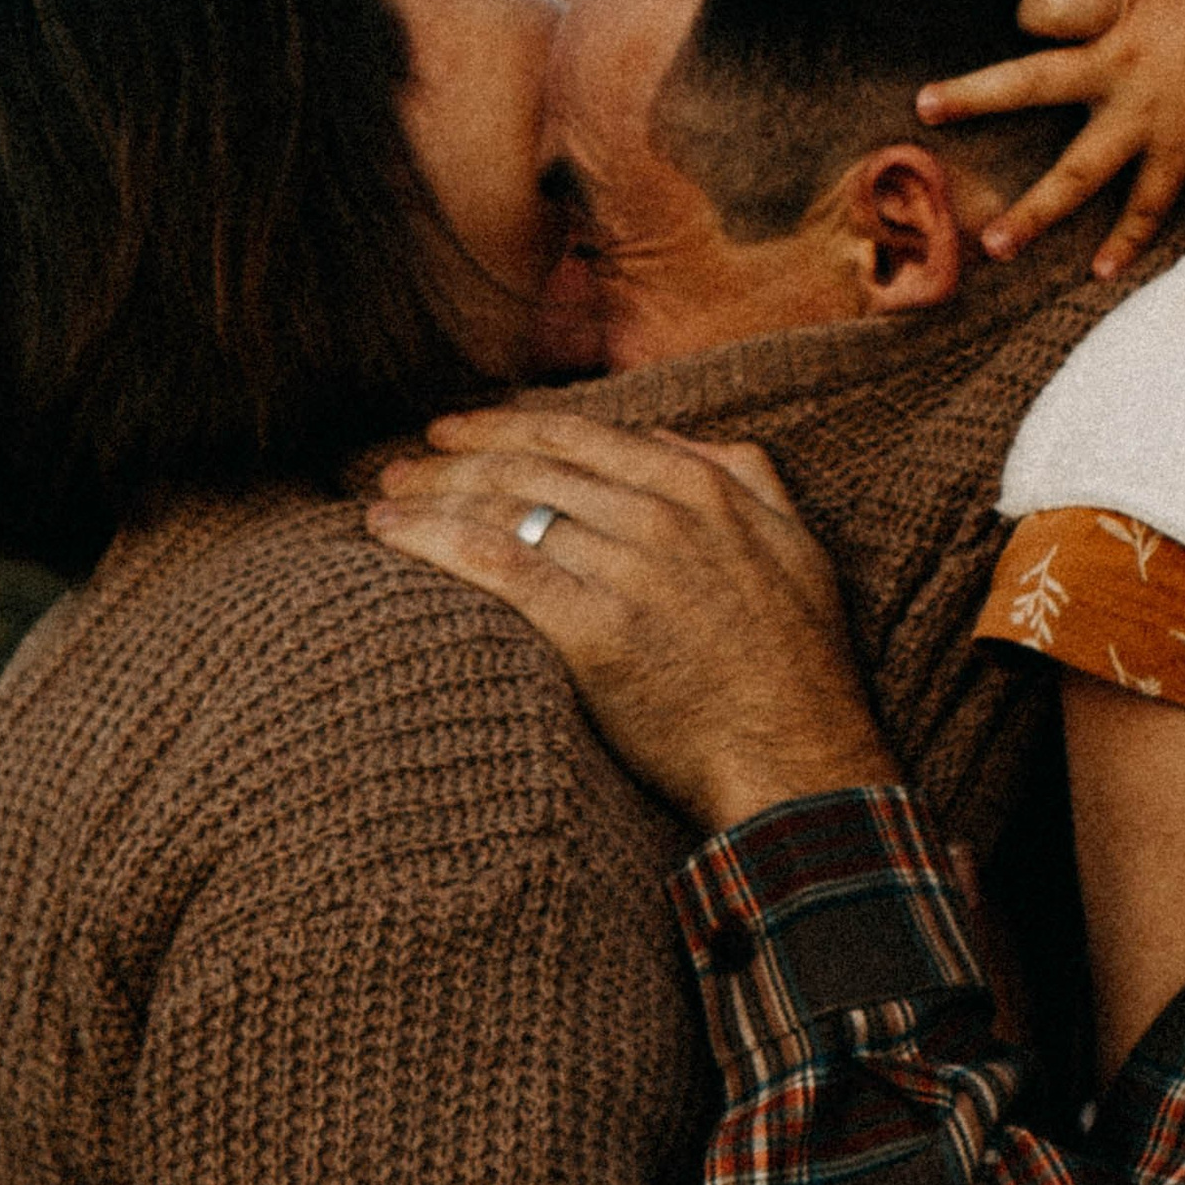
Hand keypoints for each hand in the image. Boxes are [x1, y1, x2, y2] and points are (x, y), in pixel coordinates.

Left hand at [366, 407, 895, 830]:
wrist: (799, 758)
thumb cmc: (800, 664)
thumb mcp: (797, 543)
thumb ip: (746, 473)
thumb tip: (677, 437)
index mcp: (700, 485)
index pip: (578, 436)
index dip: (507, 427)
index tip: (458, 430)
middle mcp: (658, 514)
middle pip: (529, 466)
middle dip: (454, 458)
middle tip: (401, 461)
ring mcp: (625, 569)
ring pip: (504, 507)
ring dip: (430, 495)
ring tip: (384, 498)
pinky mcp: (592, 629)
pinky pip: (495, 565)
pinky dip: (432, 540)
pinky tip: (388, 534)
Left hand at [915, 0, 1184, 276]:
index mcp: (1118, 18)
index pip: (1051, 5)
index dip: (1034, 10)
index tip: (1024, 18)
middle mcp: (1120, 69)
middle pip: (1036, 81)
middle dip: (978, 95)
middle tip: (927, 107)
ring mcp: (1147, 119)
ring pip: (1079, 170)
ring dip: (1036, 210)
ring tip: (995, 246)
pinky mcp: (1179, 156)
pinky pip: (1145, 207)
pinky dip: (1125, 241)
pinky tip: (1098, 272)